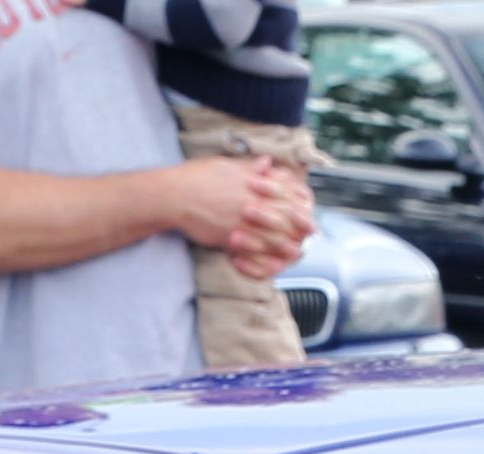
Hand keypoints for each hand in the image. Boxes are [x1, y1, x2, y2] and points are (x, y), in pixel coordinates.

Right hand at [172, 151, 309, 273]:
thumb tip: (268, 162)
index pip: (283, 192)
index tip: (308, 208)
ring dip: (287, 244)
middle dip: (299, 225)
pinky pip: (253, 249)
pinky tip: (273, 260)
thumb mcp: (225, 165)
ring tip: (296, 250)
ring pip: (272, 234)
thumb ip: (249, 167)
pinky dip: (265, 256)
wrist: (173, 195)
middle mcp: (249, 199)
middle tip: (310, 233)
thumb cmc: (195, 177)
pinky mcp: (230, 236)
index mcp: (250, 181)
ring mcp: (240, 219)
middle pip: (283, 214)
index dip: (298, 202)